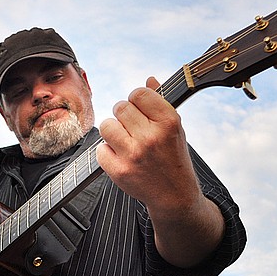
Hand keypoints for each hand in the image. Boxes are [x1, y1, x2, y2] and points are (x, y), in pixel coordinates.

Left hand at [97, 77, 224, 266]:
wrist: (174, 196)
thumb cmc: (173, 158)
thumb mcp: (176, 129)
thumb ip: (161, 103)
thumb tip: (149, 79)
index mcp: (168, 122)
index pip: (139, 93)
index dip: (137, 99)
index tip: (140, 108)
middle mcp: (150, 137)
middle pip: (120, 107)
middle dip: (123, 115)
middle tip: (131, 127)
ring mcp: (133, 154)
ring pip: (106, 126)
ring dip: (113, 131)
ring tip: (124, 140)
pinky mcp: (119, 171)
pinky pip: (100, 149)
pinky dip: (107, 152)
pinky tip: (121, 156)